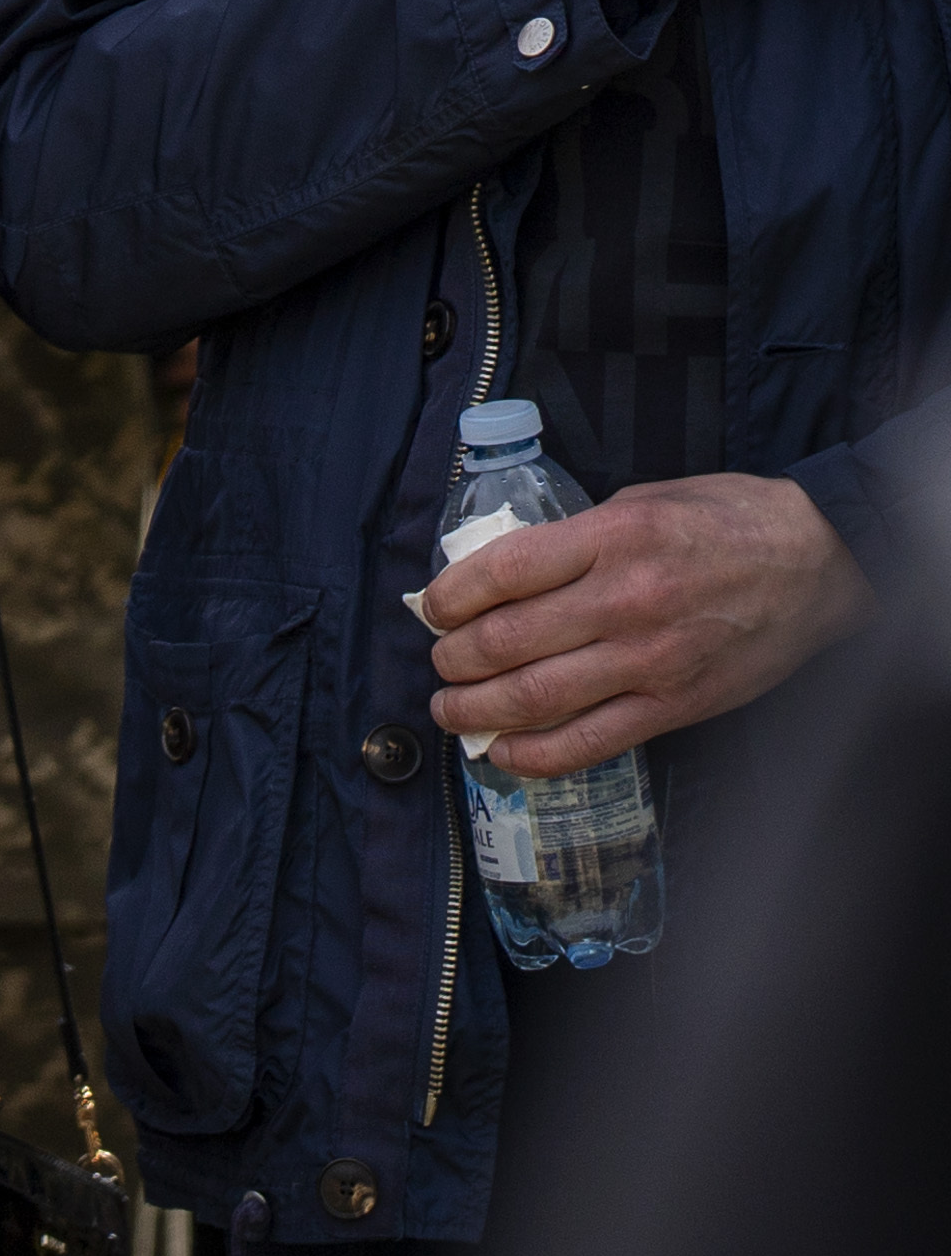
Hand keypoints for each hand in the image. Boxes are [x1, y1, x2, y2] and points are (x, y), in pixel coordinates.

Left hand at [417, 470, 866, 774]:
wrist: (823, 562)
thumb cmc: (730, 521)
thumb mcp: (642, 500)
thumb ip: (573, 538)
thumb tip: (502, 575)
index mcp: (613, 538)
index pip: (500, 573)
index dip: (448, 597)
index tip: (433, 607)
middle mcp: (625, 601)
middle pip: (504, 641)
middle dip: (452, 658)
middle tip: (439, 661)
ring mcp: (650, 660)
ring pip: (533, 697)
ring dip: (474, 709)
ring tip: (451, 707)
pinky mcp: (676, 705)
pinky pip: (588, 742)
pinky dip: (533, 754)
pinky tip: (502, 751)